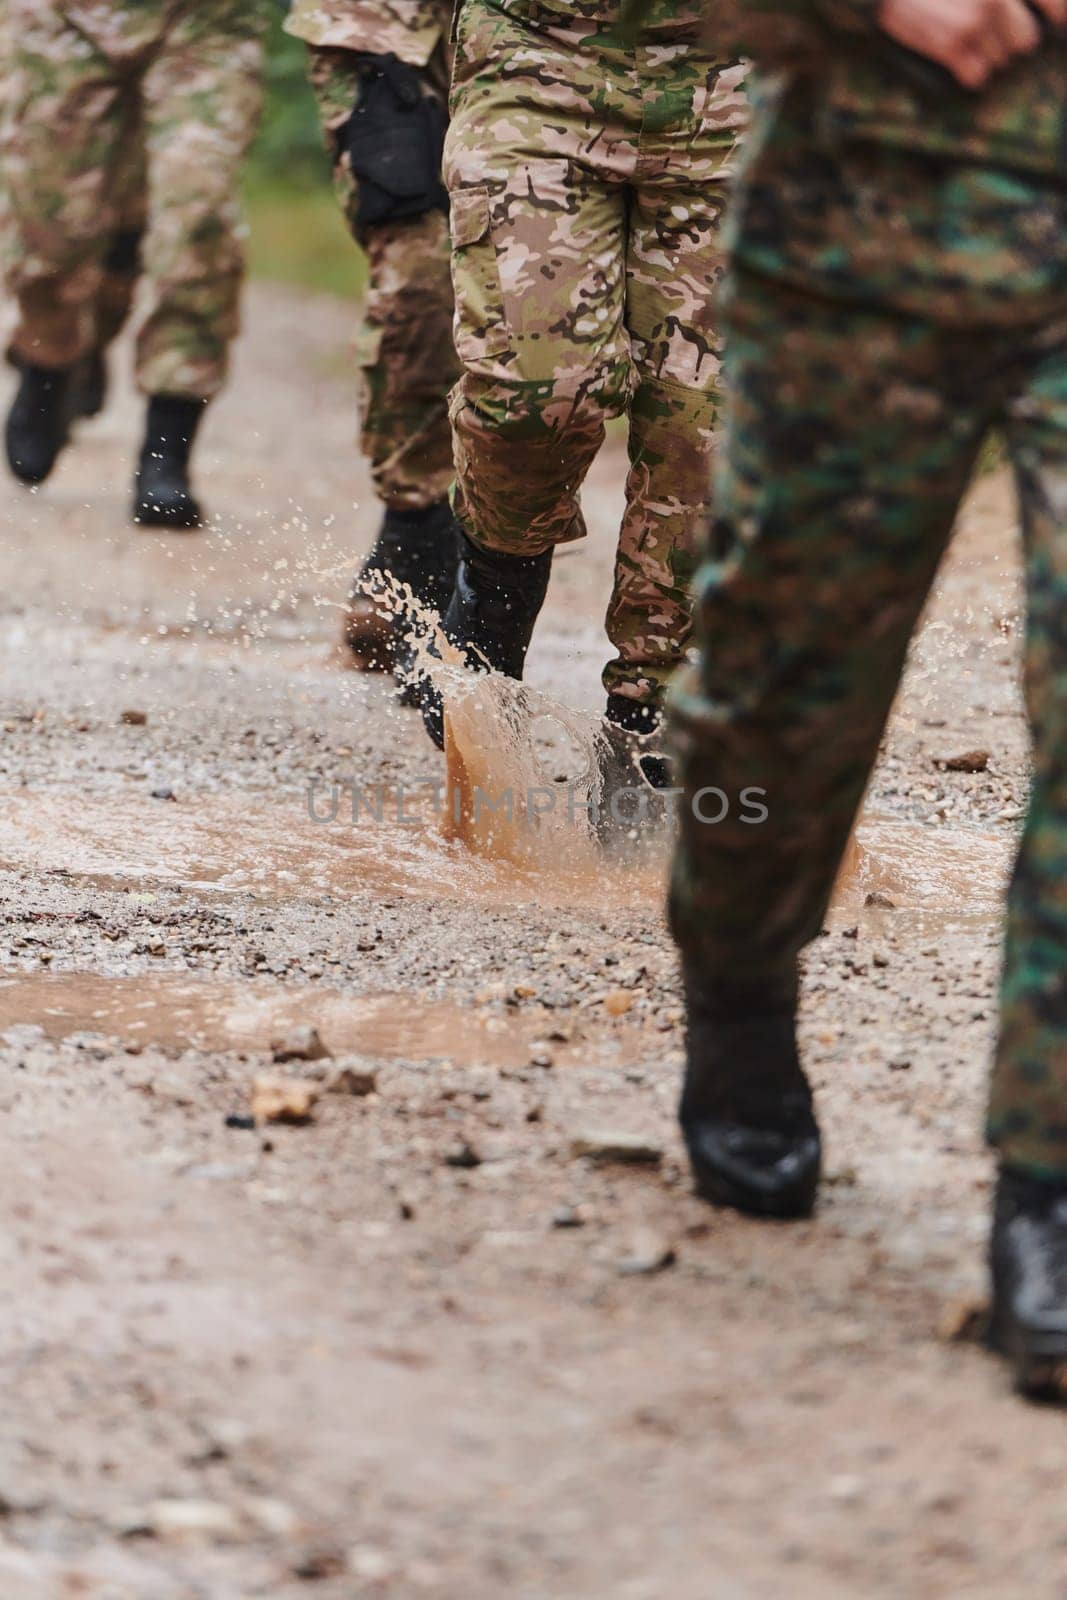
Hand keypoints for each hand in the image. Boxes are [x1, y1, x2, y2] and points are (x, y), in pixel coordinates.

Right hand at [879, 0, 1066, 88]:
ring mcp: (978, 18)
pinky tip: (954, 62)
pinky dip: (967, 74)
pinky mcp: (955, 43)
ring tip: (963, 44)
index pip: (1052, 1)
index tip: (1058, 23)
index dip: (1056, 15)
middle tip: (987, 37)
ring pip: (1002, 60)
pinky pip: (977, 76)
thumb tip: (1017, 16)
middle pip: (1026, 40)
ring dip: (984, 58)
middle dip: (1008, 44)